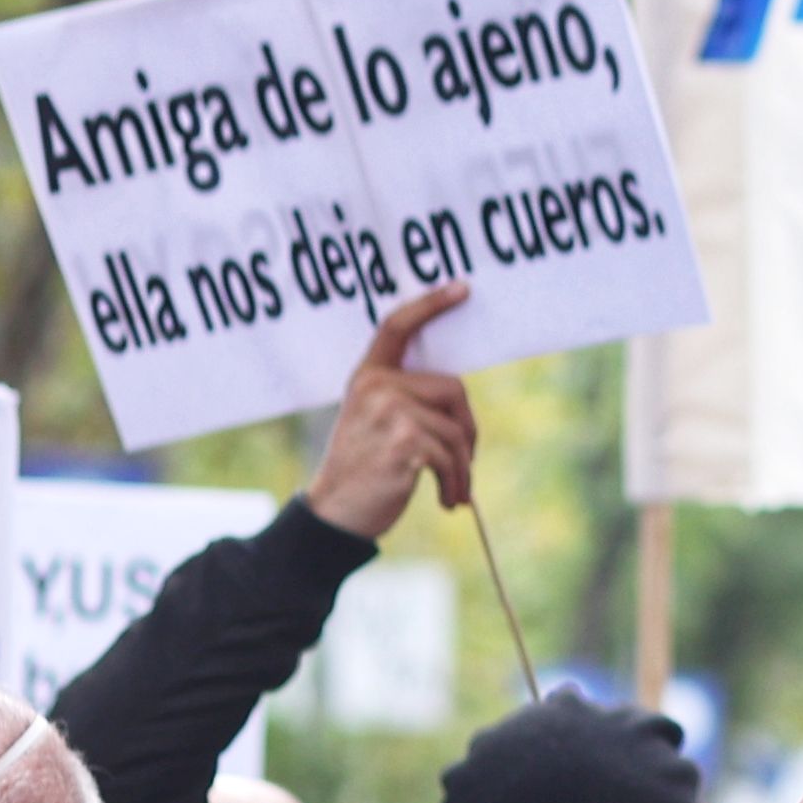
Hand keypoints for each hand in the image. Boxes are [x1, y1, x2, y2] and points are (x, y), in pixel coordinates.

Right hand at [301, 279, 478, 538]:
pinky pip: (451, 455)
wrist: (335, 515)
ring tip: (455, 490)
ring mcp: (389, 411)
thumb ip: (405, 399)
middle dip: (466, 429)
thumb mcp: (376, 423)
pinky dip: (457, 481)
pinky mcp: (404, 440)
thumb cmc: (365, 470)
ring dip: (463, 466)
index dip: (430, 304)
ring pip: (456, 429)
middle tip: (464, 463)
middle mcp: (376, 387)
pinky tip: (448, 500)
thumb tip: (457, 394)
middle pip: (454, 389)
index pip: (397, 327)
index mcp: (368, 377)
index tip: (462, 287)